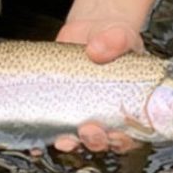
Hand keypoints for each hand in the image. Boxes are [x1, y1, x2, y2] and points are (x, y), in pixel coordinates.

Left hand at [53, 19, 144, 154]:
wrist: (90, 29)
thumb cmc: (113, 36)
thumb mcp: (120, 34)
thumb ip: (116, 40)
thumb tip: (96, 49)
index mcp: (128, 103)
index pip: (132, 132)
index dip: (124, 139)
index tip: (115, 133)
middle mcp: (106, 113)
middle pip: (104, 139)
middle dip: (96, 140)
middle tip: (88, 129)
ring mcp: (82, 111)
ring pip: (79, 138)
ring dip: (73, 143)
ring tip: (66, 140)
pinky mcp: (61, 106)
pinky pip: (56, 127)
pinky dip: (47, 138)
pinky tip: (40, 142)